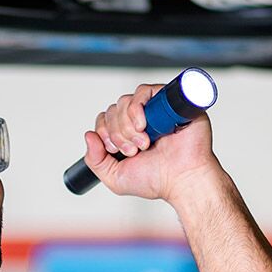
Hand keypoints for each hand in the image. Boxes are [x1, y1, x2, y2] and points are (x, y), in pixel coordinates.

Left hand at [81, 83, 225, 201]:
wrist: (183, 179)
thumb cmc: (157, 181)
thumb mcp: (115, 177)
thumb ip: (95, 160)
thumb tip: (88, 135)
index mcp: (128, 134)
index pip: (105, 119)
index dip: (104, 131)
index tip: (114, 149)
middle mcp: (141, 120)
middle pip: (114, 109)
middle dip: (117, 132)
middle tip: (133, 150)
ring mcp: (155, 110)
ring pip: (125, 100)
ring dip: (127, 124)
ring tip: (142, 142)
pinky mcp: (169, 101)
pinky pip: (145, 91)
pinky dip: (137, 106)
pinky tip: (143, 125)